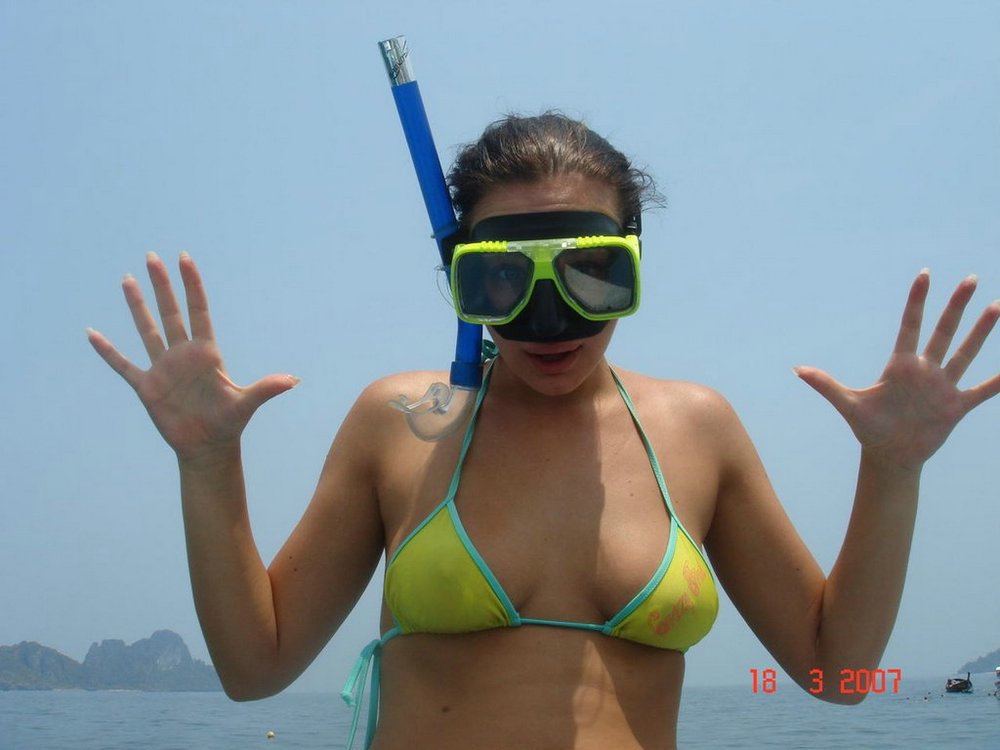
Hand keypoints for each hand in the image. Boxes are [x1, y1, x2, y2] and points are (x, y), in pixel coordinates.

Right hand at [88, 252, 298, 461]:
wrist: (207, 447)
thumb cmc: (228, 424)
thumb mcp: (246, 403)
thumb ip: (267, 388)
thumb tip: (293, 381)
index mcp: (207, 353)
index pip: (198, 310)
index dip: (192, 285)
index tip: (185, 258)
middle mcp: (183, 355)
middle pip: (170, 312)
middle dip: (162, 285)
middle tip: (152, 256)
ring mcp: (163, 368)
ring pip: (147, 329)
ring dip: (137, 306)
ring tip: (127, 280)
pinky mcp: (147, 386)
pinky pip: (123, 365)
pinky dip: (108, 351)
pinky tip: (93, 334)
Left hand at [794, 271, 999, 470]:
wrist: (889, 455)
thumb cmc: (868, 428)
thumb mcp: (848, 404)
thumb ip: (826, 385)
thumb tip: (797, 370)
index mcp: (900, 365)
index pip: (910, 326)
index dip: (916, 301)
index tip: (925, 274)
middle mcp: (925, 370)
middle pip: (943, 331)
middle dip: (956, 306)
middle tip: (970, 279)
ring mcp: (942, 387)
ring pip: (965, 353)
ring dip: (982, 331)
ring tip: (997, 306)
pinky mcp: (956, 407)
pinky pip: (982, 390)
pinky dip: (998, 381)